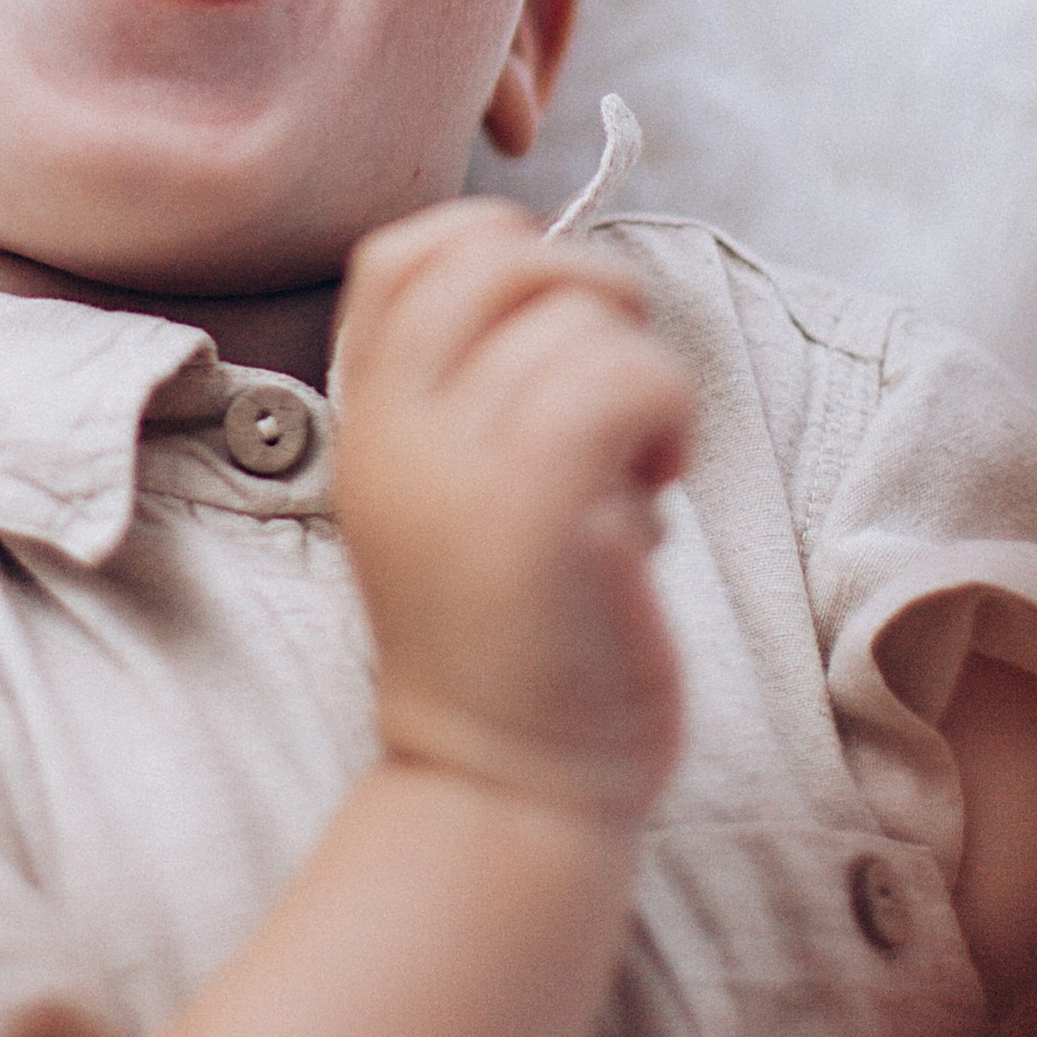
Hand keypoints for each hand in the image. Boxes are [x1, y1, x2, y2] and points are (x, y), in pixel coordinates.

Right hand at [333, 200, 692, 824]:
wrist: (504, 786)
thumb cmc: (513, 639)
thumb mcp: (452, 495)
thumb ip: (473, 394)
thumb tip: (574, 289)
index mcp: (369, 421)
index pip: (402, 251)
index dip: (497, 249)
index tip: (552, 335)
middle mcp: (395, 431)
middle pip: (491, 256)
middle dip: (587, 289)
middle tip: (613, 386)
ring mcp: (458, 465)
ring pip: (578, 316)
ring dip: (642, 375)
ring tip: (633, 467)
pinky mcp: (537, 506)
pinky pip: (626, 378)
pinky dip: (667, 413)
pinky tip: (655, 482)